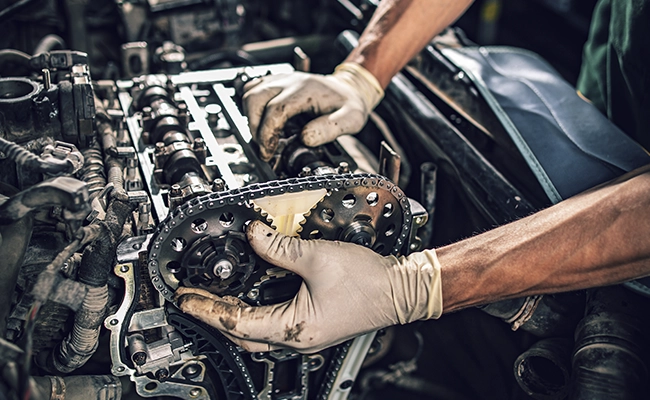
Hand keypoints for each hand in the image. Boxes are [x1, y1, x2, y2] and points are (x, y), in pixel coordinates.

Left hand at [175, 220, 441, 352]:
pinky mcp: (311, 325)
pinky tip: (249, 296)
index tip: (186, 300)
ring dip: (232, 316)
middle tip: (193, 298)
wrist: (399, 289)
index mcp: (294, 328)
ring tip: (213, 297)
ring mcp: (304, 335)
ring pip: (256, 333)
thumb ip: (280, 248)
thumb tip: (254, 236)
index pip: (237, 322)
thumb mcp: (317, 258)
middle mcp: (296, 338)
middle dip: (214, 315)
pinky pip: (272, 325)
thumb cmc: (368, 282)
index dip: (207, 309)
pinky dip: (252, 313)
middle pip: (241, 334)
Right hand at [243, 63, 383, 160]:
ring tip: (263, 137)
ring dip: (251, 118)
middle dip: (255, 127)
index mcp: (306, 89)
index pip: (276, 109)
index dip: (268, 133)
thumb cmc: (348, 104)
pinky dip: (251, 107)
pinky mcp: (276, 82)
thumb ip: (331, 129)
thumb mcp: (350, 120)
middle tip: (264, 147)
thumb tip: (306, 138)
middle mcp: (290, 81)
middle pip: (256, 98)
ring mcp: (281, 79)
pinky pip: (253, 89)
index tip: (269, 151)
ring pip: (250, 93)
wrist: (348, 89)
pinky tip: (262, 122)